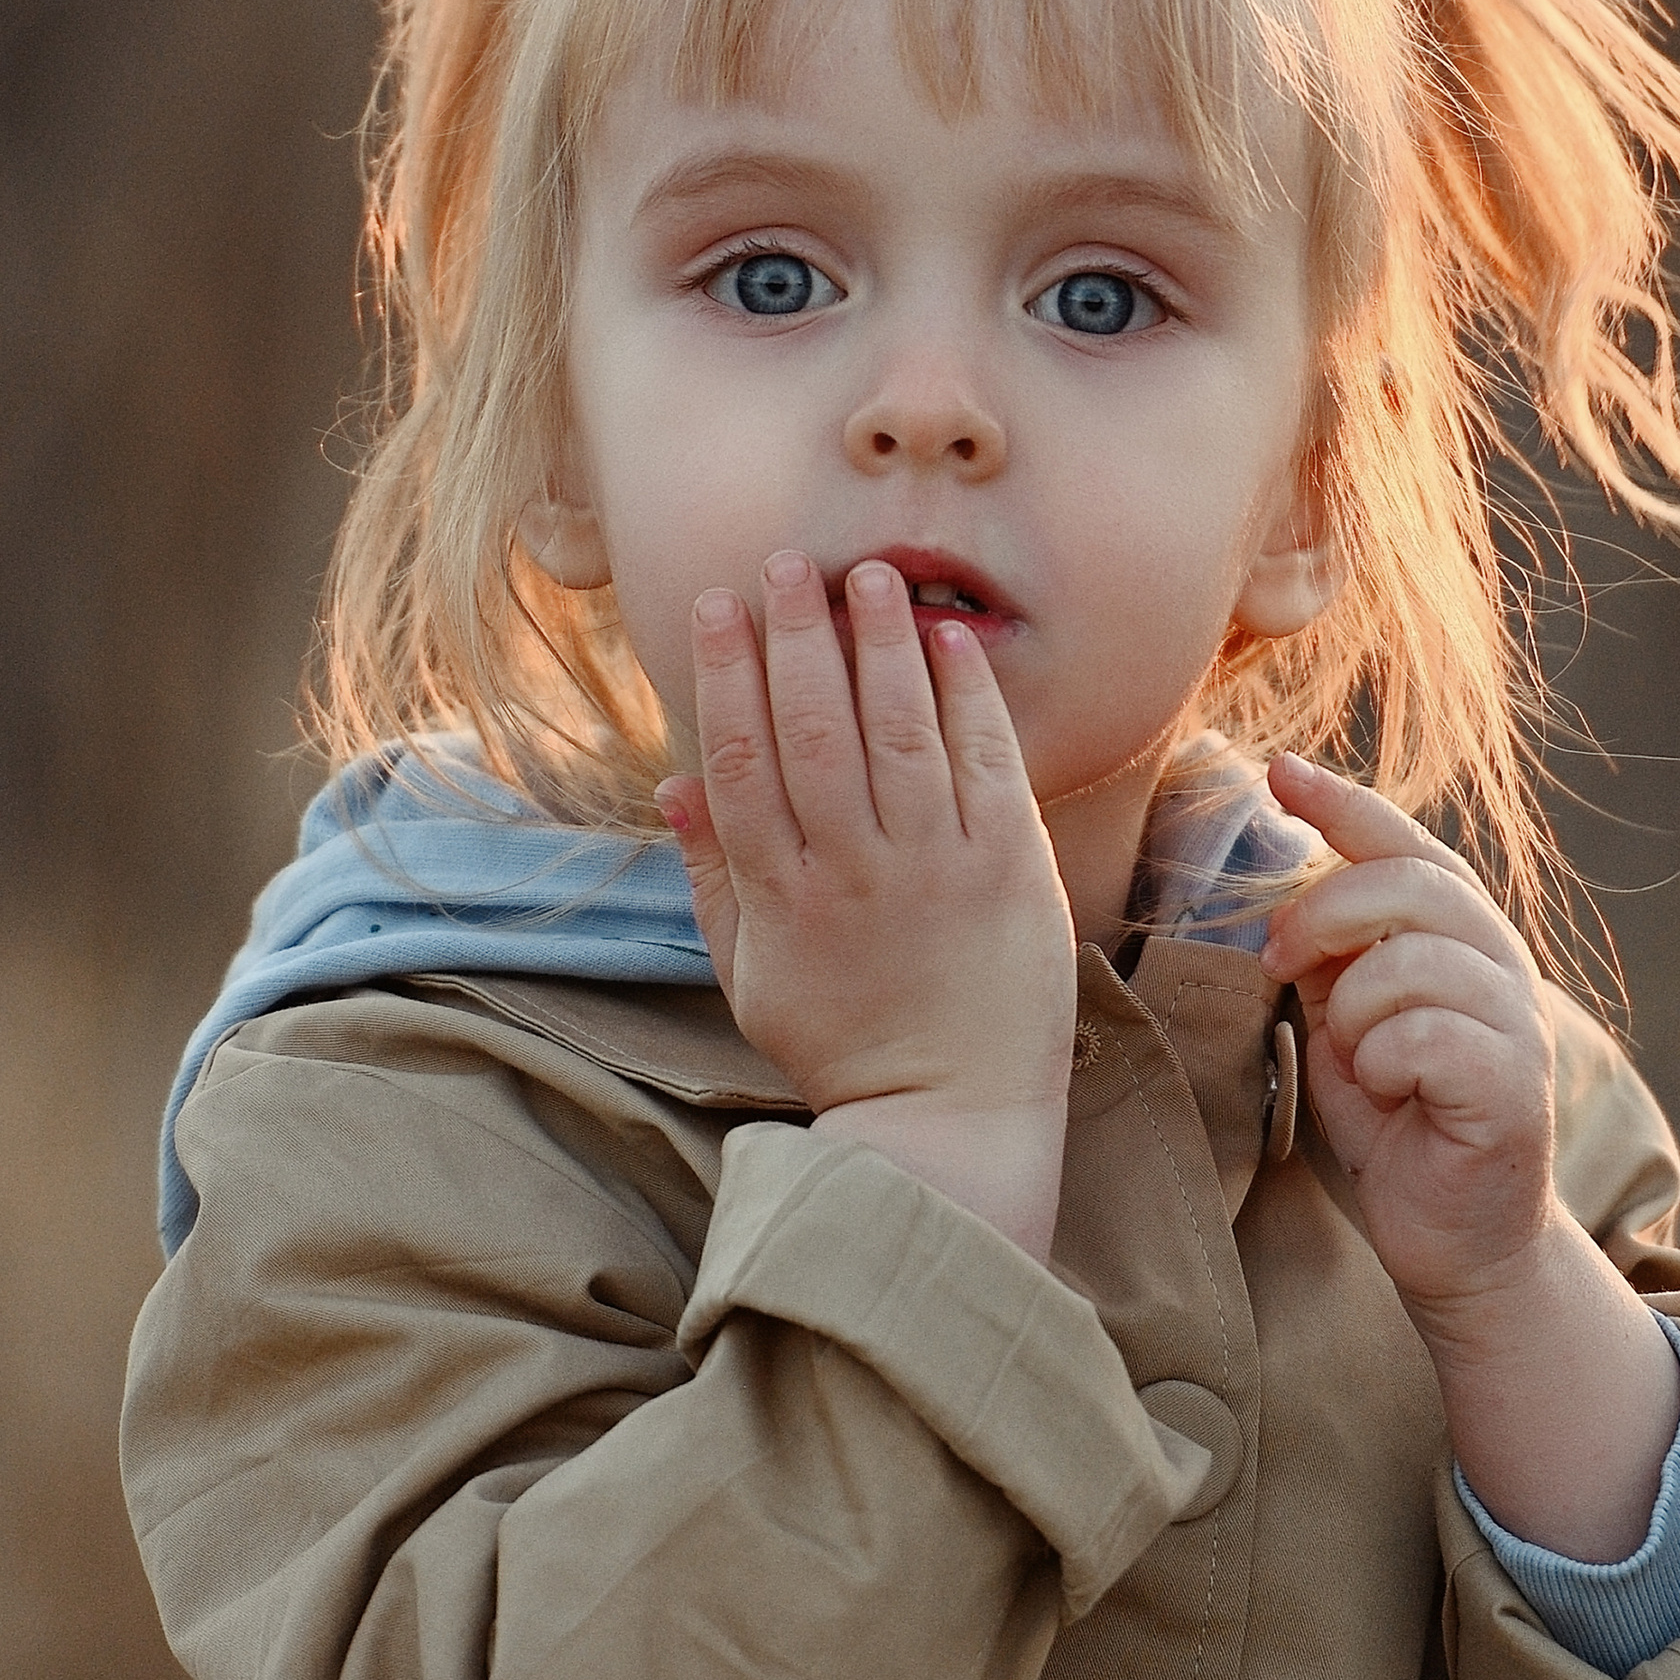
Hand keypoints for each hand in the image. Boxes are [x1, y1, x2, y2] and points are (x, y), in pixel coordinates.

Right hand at [658, 553, 1076, 1257]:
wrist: (949, 1118)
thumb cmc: (844, 1045)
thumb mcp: (750, 974)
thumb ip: (712, 877)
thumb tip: (672, 785)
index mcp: (780, 895)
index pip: (740, 760)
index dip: (726, 673)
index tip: (717, 603)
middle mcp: (852, 871)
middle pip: (813, 728)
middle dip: (796, 634)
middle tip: (787, 562)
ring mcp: (935, 866)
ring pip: (898, 731)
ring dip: (880, 644)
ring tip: (867, 575)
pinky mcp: (1008, 868)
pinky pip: (984, 762)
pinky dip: (966, 695)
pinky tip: (949, 639)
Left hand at [1261, 755, 1678, 1556]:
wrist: (1455, 1242)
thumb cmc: (1396, 1127)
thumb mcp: (1343, 1024)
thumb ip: (1329, 960)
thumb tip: (1283, 896)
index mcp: (1460, 939)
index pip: (1407, 846)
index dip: (1346, 803)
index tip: (1280, 772)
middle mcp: (1500, 967)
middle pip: (1406, 887)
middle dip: (1323, 916)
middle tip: (1279, 964)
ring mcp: (1516, 1026)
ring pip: (1410, 964)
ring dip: (1354, 1013)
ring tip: (1357, 1060)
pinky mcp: (1512, 1088)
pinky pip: (1426, 1036)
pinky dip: (1383, 1061)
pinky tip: (1389, 1093)